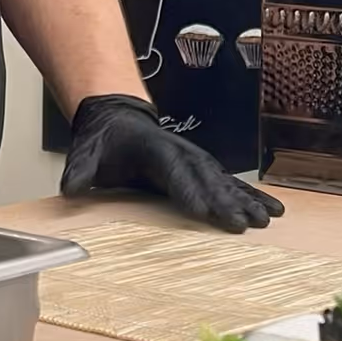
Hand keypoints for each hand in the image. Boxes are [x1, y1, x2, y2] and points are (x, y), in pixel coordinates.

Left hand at [61, 94, 285, 233]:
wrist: (117, 116)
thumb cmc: (105, 139)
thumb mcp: (86, 151)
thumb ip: (80, 170)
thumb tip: (71, 188)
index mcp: (154, 150)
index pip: (174, 174)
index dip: (189, 193)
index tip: (204, 213)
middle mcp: (181, 154)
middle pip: (207, 179)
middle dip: (226, 202)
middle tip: (244, 224)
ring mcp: (195, 160)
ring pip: (225, 181)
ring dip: (246, 200)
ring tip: (267, 218)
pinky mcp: (202, 169)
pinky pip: (230, 183)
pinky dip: (251, 196)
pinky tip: (271, 210)